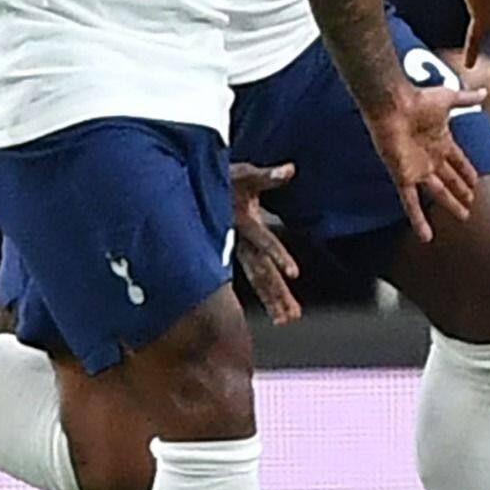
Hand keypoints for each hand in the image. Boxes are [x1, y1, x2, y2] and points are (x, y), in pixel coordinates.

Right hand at [228, 162, 301, 325]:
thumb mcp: (245, 174)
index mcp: (244, 223)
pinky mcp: (239, 253)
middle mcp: (241, 242)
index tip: (293, 272)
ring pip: (257, 279)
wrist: (196, 187)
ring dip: (272, 299)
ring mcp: (239, 250)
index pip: (263, 241)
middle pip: (261, 271)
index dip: (277, 254)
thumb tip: (290, 170)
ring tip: (286, 319)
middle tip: (291, 316)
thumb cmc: (225, 179)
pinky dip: (265, 293)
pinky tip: (274, 309)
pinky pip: (254, 276)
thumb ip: (268, 175)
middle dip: (275, 293)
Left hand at [363, 82, 485, 242]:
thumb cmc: (418, 99)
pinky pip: (411, 202)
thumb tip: (485, 94)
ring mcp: (417, 169)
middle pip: (450, 179)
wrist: (393, 104)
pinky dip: (418, 219)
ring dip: (451, 204)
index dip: (467, 171)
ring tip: (464, 216)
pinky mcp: (404, 176)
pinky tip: (426, 235)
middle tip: (472, 204)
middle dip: (461, 192)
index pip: (458, 161)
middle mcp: (430, 157)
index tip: (477, 181)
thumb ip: (467, 99)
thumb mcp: (449, 99)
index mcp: (441, 140)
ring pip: (438, 192)